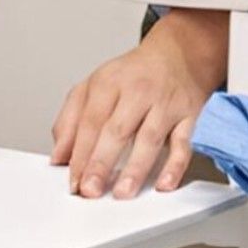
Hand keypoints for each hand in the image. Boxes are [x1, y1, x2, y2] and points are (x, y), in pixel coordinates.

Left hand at [51, 19, 219, 198]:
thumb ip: (70, 119)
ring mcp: (164, 104)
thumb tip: (59, 156)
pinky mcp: (188, 117)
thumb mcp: (94, 86)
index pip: (90, 121)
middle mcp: (137, 92)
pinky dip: (175, 166)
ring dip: (135, 168)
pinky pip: (182, 144)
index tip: (72, 180)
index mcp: (109, 83)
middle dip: (101, 162)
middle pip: (116, 130)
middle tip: (90, 190)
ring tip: (122, 193)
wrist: (177, 55)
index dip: (79, 152)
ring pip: (149, 138)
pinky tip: (164, 184)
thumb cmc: (132, 75)